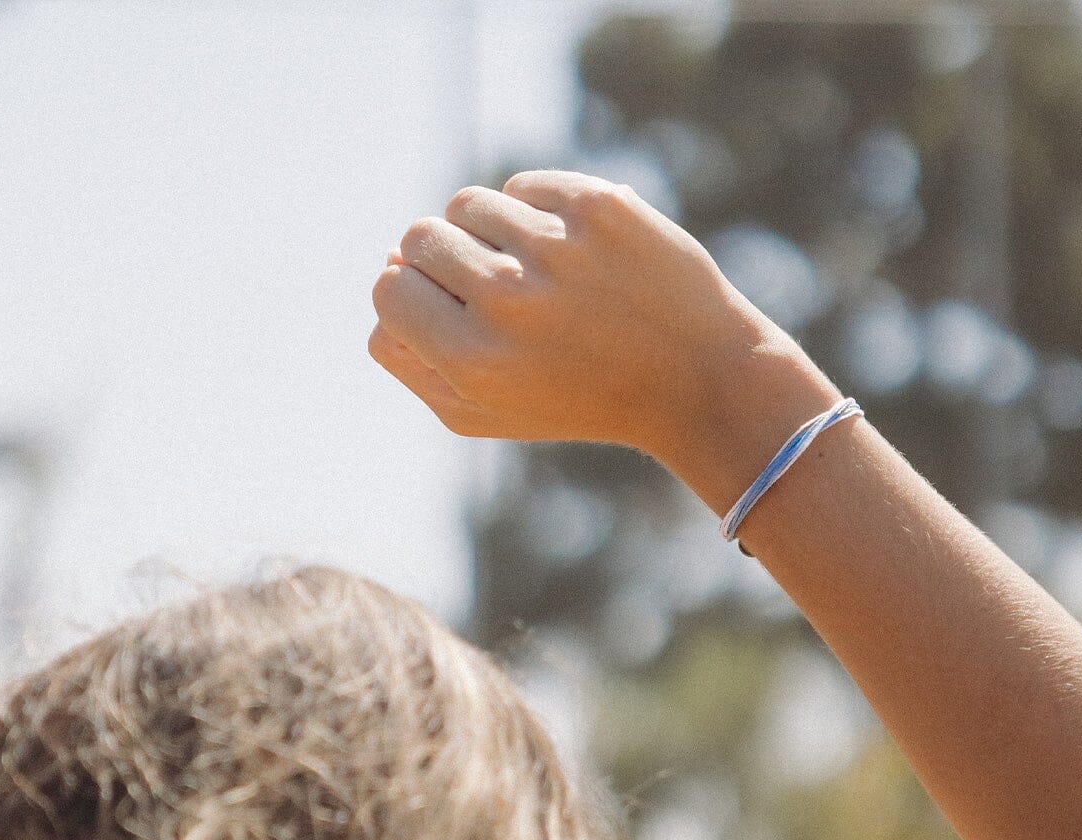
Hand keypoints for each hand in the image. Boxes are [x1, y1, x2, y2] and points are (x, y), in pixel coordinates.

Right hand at [368, 171, 838, 503]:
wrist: (697, 380)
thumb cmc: (579, 399)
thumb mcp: (486, 411)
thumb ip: (413, 359)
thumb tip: (385, 275)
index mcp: (475, 363)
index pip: (388, 290)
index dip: (410, 296)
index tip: (447, 310)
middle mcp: (510, 303)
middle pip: (419, 239)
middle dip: (446, 261)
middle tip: (497, 294)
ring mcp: (556, 248)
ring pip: (470, 204)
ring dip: (491, 233)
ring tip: (537, 275)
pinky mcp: (598, 208)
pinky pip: (527, 187)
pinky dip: (539, 214)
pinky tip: (575, 255)